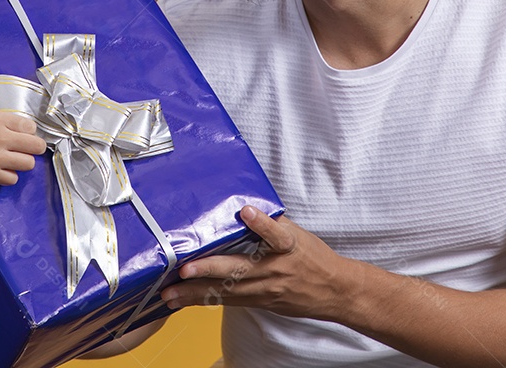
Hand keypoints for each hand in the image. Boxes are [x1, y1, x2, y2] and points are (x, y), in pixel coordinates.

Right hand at [0, 111, 46, 185]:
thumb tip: (16, 128)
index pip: (31, 125)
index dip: (29, 131)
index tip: (23, 134)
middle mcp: (1, 137)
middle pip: (36, 146)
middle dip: (34, 148)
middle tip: (25, 149)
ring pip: (28, 164)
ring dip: (23, 162)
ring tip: (12, 160)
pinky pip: (12, 179)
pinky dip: (9, 176)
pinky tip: (1, 170)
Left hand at [160, 205, 347, 319]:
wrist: (334, 291)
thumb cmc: (313, 257)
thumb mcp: (298, 234)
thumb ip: (271, 222)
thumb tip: (244, 204)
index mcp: (287, 247)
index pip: (276, 234)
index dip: (262, 222)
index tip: (245, 211)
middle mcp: (274, 269)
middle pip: (239, 269)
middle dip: (209, 269)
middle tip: (184, 269)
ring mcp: (264, 288)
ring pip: (227, 291)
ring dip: (196, 292)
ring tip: (170, 294)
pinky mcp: (259, 301)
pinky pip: (228, 301)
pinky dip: (204, 300)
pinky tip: (184, 300)